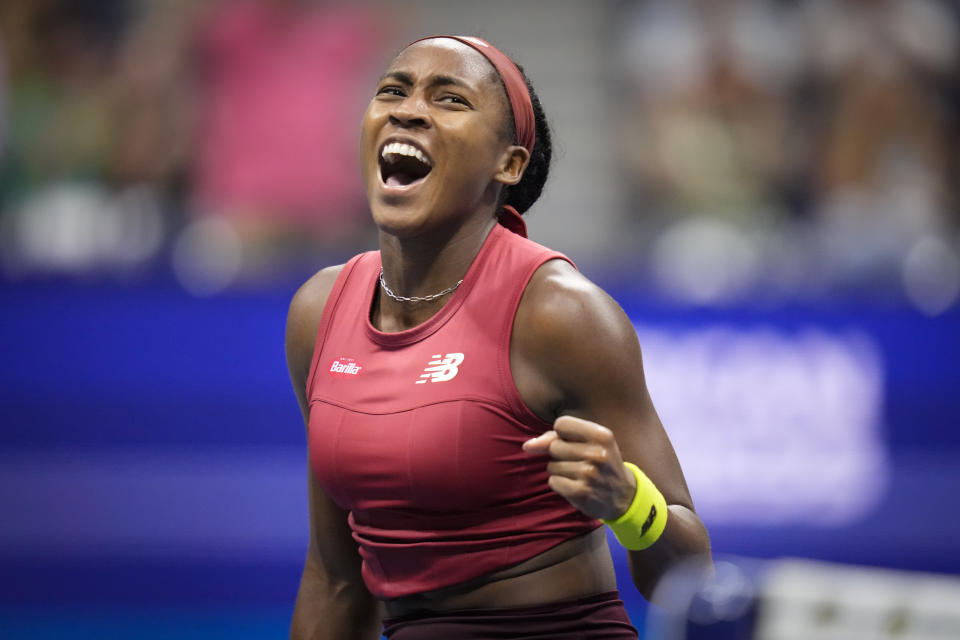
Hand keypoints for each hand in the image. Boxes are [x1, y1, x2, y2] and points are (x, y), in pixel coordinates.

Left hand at [522, 415, 637, 520]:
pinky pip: (553, 482)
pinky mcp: (581, 492)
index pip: (561, 424)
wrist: (624, 495)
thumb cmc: (600, 462)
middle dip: (561, 455)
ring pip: (551, 466)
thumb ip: (555, 437)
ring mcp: (589, 474)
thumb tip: (527, 446)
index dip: (561, 434)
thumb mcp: (589, 442)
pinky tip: (576, 486)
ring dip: (560, 471)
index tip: (574, 442)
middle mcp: (597, 453)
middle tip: (581, 462)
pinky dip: (560, 485)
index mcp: (601, 435)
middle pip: (554, 446)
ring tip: (580, 475)